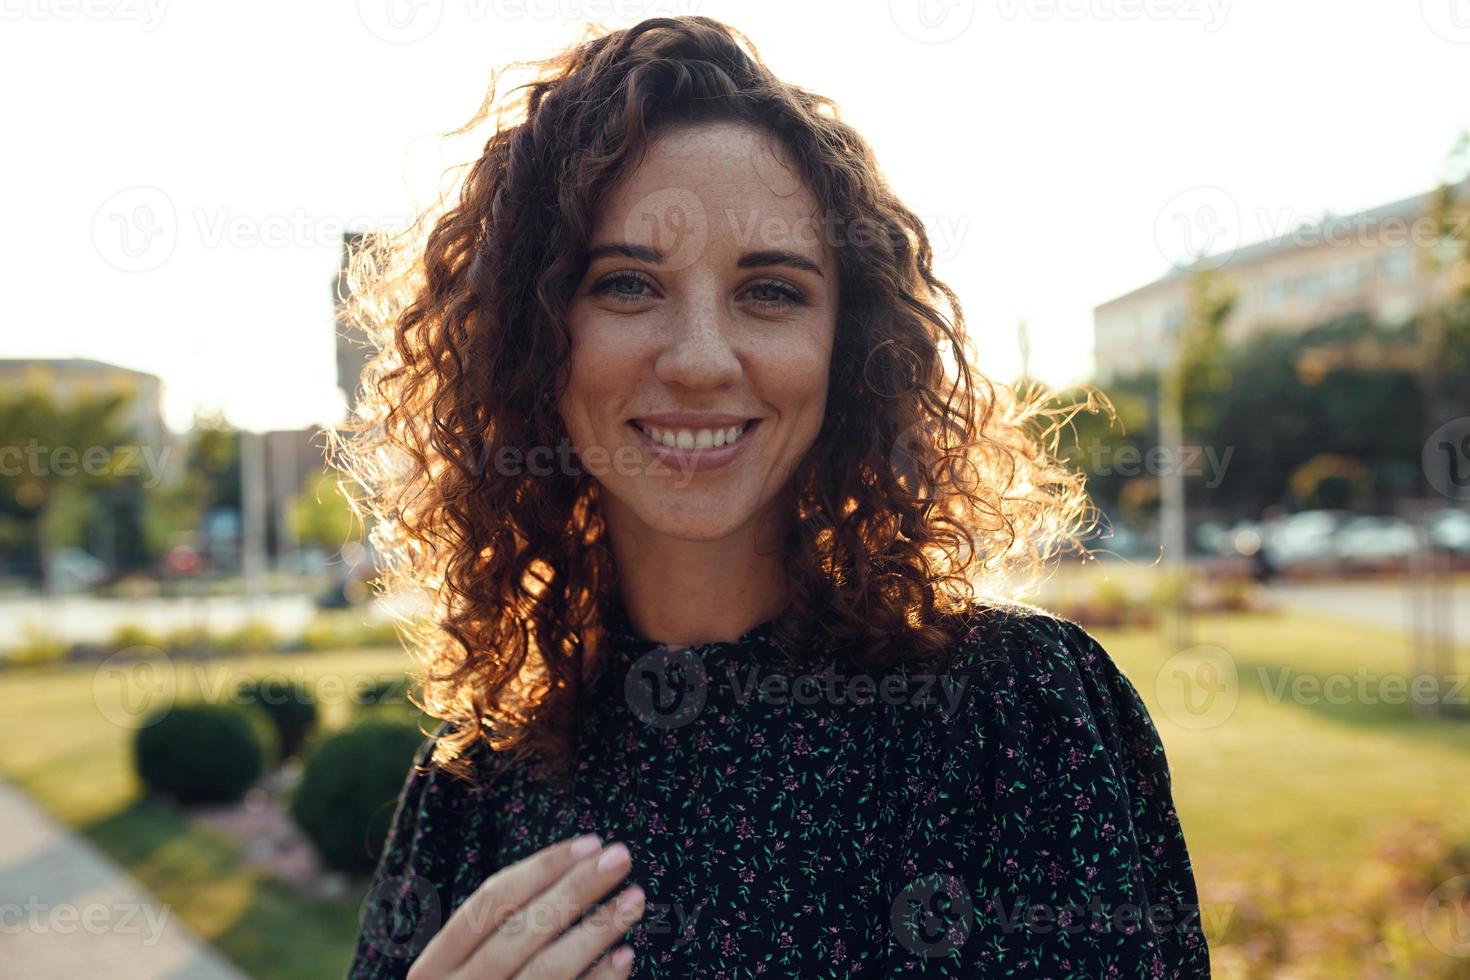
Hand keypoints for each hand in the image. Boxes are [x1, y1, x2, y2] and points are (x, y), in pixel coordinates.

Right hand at [406, 834, 644, 979]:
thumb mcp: (464, 970)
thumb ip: (499, 932)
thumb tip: (572, 871)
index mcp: (434, 966)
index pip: (491, 900)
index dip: (542, 868)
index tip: (590, 843)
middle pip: (522, 929)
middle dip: (576, 888)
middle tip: (620, 858)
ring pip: (547, 969)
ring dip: (596, 930)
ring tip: (634, 899)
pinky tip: (625, 956)